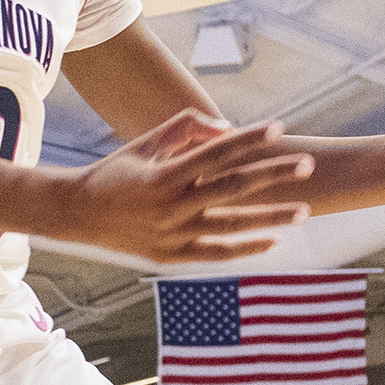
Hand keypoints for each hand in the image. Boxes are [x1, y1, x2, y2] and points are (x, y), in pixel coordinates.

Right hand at [48, 111, 317, 261]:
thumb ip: (184, 130)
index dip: (249, 139)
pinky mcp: (170, 256)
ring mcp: (172, 234)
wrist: (77, 215)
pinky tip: (273, 242)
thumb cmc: (114, 173)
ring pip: (232, 226)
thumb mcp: (144, 143)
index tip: (279, 129)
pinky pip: (216, 254)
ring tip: (304, 210)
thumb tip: (226, 129)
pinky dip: (245, 249)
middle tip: (307, 165)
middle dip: (273, 175)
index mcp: (165, 174)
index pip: (217, 152)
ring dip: (271, 218)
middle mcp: (172, 206)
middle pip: (234, 187)